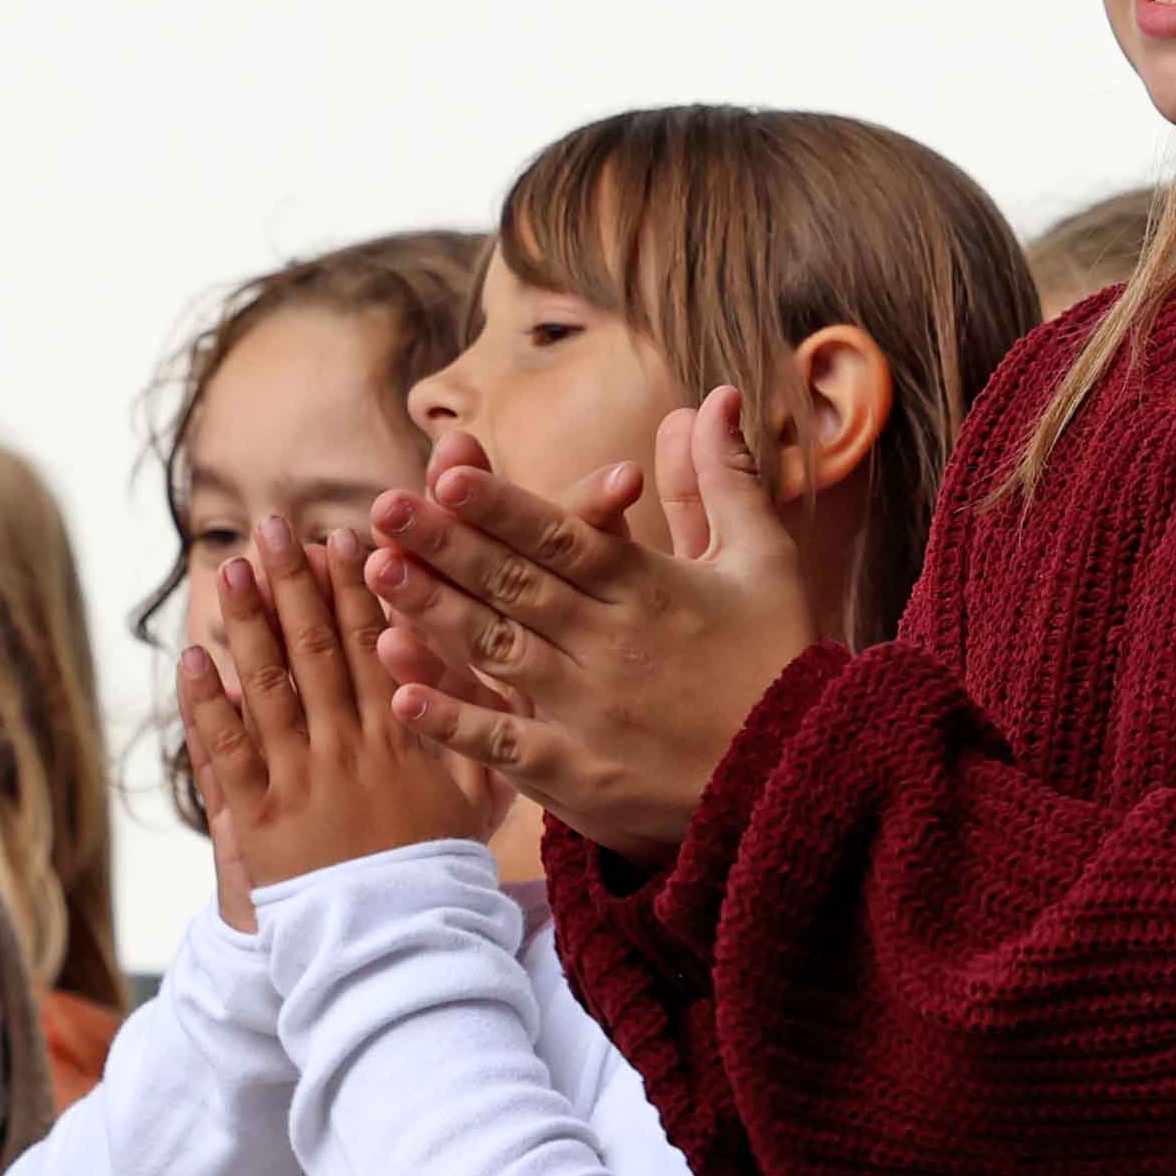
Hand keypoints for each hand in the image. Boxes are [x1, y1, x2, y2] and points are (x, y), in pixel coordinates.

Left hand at [181, 523, 498, 891]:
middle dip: (294, 583)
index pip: (374, 647)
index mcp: (403, 739)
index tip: (342, 541)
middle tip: (275, 528)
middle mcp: (349, 749)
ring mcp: (300, 781)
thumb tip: (480, 668)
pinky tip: (193, 658)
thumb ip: (478, 733)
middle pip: (316, 650)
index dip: (355, 590)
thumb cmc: (440, 874)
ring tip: (231, 568)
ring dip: (246, 623)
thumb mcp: (480, 801)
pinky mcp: (259, 819)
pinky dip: (206, 703)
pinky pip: (226, 752)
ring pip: (267, 687)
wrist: (398, 949)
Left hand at [364, 391, 817, 860]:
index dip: (503, 504)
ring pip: (495, 650)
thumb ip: (724, 479)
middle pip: (513, 583)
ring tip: (375, 572)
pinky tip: (400, 689)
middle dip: (443, 542)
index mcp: (648, 588)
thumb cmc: (778, 662)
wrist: (800, 779)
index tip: (449, 472)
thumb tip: (715, 396)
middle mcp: (609, 642)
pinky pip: (503, 744)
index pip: (562, 535)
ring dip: (432, 611)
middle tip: (382, 506)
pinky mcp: (578, 774)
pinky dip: (453, 718)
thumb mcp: (763, 560)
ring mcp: (588, 710)